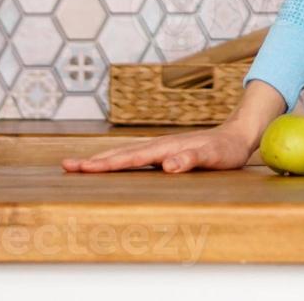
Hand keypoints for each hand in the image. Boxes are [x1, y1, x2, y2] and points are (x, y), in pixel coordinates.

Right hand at [61, 81, 283, 173]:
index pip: (130, 158)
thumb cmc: (226, 150)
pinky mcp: (164, 152)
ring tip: (79, 165)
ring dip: (101, 160)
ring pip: (125, 154)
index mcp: (166, 149)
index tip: (83, 168)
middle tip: (66, 166)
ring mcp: (160, 148)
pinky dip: (117, 160)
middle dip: (93, 161)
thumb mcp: (213, 157)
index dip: (106, 164)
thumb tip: (168, 165)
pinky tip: (110, 165)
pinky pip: (134, 157)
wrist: (237, 135)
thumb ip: (191, 159)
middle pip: (120, 154)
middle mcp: (159, 147)